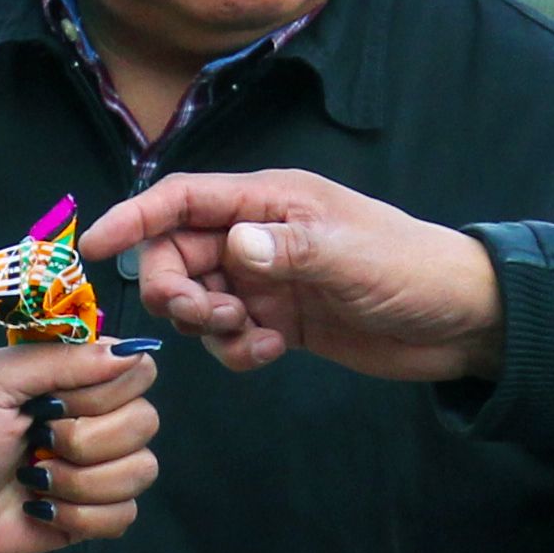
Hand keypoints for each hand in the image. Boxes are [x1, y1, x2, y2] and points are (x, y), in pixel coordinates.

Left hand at [0, 338, 158, 552]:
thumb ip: (62, 360)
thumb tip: (129, 351)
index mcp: (75, 378)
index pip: (138, 370)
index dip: (105, 391)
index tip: (53, 403)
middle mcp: (95, 419)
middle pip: (146, 422)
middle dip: (85, 441)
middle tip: (36, 442)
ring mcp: (96, 469)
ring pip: (140, 472)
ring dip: (79, 482)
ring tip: (33, 480)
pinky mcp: (92, 515)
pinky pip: (123, 516)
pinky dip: (79, 516)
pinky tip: (41, 509)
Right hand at [80, 171, 502, 382]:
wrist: (459, 320)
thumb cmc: (411, 269)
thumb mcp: (350, 254)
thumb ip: (286, 249)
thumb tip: (232, 246)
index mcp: (271, 200)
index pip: (183, 199)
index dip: (134, 217)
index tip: (94, 247)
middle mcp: (260, 235)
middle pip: (178, 254)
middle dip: (176, 289)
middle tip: (208, 317)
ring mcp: (268, 279)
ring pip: (200, 299)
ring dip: (208, 325)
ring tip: (252, 336)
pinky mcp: (280, 320)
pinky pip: (229, 336)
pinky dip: (236, 351)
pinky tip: (271, 353)